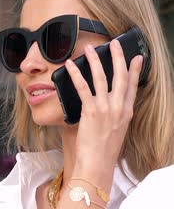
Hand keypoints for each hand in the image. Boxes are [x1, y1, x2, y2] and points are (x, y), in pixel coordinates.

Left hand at [65, 40, 143, 177]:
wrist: (97, 164)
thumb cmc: (102, 153)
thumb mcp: (113, 133)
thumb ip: (109, 118)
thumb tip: (98, 109)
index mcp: (126, 113)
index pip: (133, 87)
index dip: (135, 71)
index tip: (137, 58)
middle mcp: (119, 108)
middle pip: (120, 77)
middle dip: (118, 58)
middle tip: (115, 44)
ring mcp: (106, 108)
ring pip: (101, 78)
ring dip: (95, 61)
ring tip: (89, 49)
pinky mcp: (91, 111)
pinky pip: (82, 87)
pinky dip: (76, 74)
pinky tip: (70, 66)